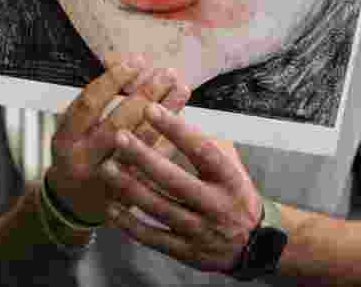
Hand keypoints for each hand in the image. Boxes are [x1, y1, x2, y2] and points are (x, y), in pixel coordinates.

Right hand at [47, 56, 190, 224]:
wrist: (72, 203)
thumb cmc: (77, 152)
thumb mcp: (73, 128)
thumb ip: (97, 102)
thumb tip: (129, 65)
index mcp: (65, 139)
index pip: (89, 103)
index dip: (113, 80)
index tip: (137, 62)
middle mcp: (84, 160)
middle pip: (118, 122)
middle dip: (145, 94)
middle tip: (166, 73)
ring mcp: (107, 180)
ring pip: (141, 142)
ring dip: (165, 113)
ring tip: (181, 88)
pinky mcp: (130, 193)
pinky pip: (154, 163)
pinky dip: (169, 138)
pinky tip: (183, 119)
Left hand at [100, 102, 262, 273]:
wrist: (254, 246)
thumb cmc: (235, 195)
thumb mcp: (233, 167)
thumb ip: (208, 145)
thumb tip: (176, 118)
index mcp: (228, 178)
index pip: (201, 149)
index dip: (175, 129)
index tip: (150, 109)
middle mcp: (215, 204)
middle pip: (175, 180)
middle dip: (144, 158)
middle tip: (119, 136)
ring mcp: (200, 230)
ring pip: (160, 208)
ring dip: (130, 188)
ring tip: (107, 167)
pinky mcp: (186, 252)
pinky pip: (154, 238)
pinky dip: (131, 224)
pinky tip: (111, 207)